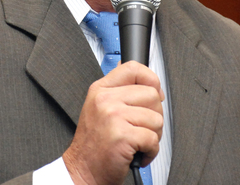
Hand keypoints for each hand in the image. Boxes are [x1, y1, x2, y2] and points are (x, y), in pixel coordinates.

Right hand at [63, 61, 163, 184]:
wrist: (83, 171)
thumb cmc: (94, 144)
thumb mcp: (99, 108)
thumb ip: (119, 92)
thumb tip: (147, 80)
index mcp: (100, 90)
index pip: (132, 68)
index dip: (151, 79)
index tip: (154, 92)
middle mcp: (105, 100)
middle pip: (152, 94)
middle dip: (154, 115)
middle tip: (142, 128)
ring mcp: (113, 116)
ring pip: (156, 118)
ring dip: (153, 135)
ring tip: (138, 142)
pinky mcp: (122, 136)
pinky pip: (153, 139)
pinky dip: (151, 151)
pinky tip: (138, 153)